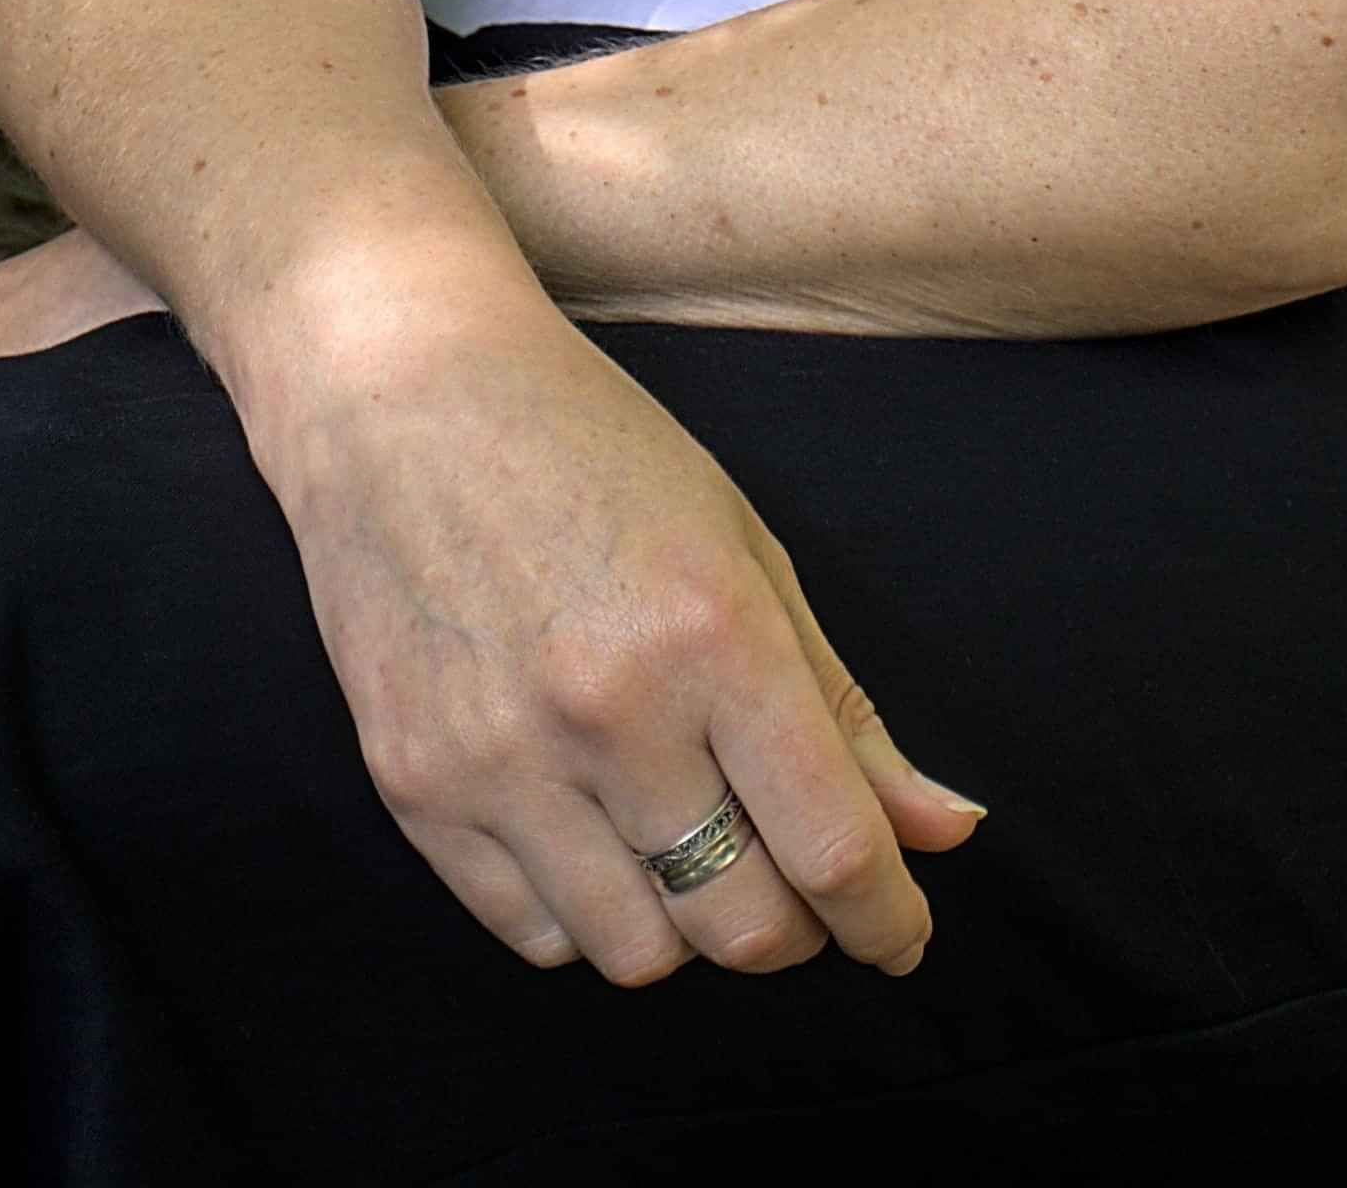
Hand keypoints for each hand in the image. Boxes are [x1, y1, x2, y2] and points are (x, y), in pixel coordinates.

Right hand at [259, 291, 983, 988]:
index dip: (888, 918)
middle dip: (798, 931)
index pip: (834, 847)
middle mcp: (610, 709)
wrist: (397, 391)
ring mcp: (501, 757)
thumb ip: (844, 705)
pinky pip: (534, 934)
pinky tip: (594, 836)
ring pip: (639, 955)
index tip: (901, 935)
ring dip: (687, 928)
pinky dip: (586, 914)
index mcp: (713, 631)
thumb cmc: (591, 449)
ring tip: (687, 846)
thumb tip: (948, 832)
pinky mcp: (416, 786)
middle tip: (795, 881)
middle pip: (743, 926)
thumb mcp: (744, 547)